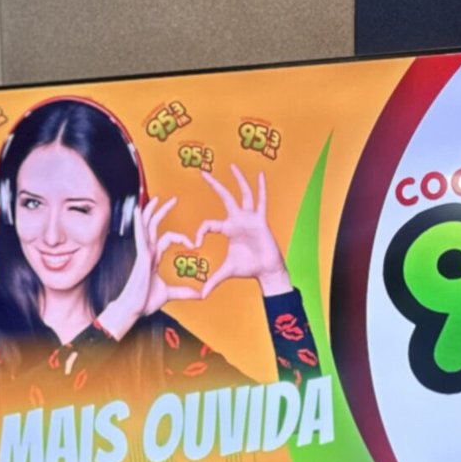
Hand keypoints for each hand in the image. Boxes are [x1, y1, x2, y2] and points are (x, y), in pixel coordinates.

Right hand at [96, 195, 197, 339]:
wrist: (133, 309)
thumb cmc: (145, 301)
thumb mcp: (170, 294)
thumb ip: (184, 291)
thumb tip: (200, 295)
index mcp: (153, 257)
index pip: (168, 238)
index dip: (182, 237)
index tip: (193, 242)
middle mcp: (147, 251)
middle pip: (155, 225)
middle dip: (163, 211)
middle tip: (173, 199)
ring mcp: (143, 253)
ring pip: (147, 226)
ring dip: (152, 211)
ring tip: (157, 197)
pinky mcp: (141, 256)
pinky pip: (140, 236)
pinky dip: (139, 223)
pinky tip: (139, 211)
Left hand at [191, 168, 290, 297]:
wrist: (266, 271)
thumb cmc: (248, 268)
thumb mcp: (227, 272)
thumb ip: (213, 280)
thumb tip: (201, 295)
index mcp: (227, 229)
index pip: (208, 224)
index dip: (200, 232)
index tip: (194, 243)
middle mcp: (238, 220)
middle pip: (224, 198)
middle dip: (214, 185)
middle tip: (203, 172)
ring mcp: (250, 218)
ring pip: (243, 194)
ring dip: (238, 180)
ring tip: (232, 166)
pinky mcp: (261, 220)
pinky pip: (261, 201)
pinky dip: (261, 188)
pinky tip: (260, 175)